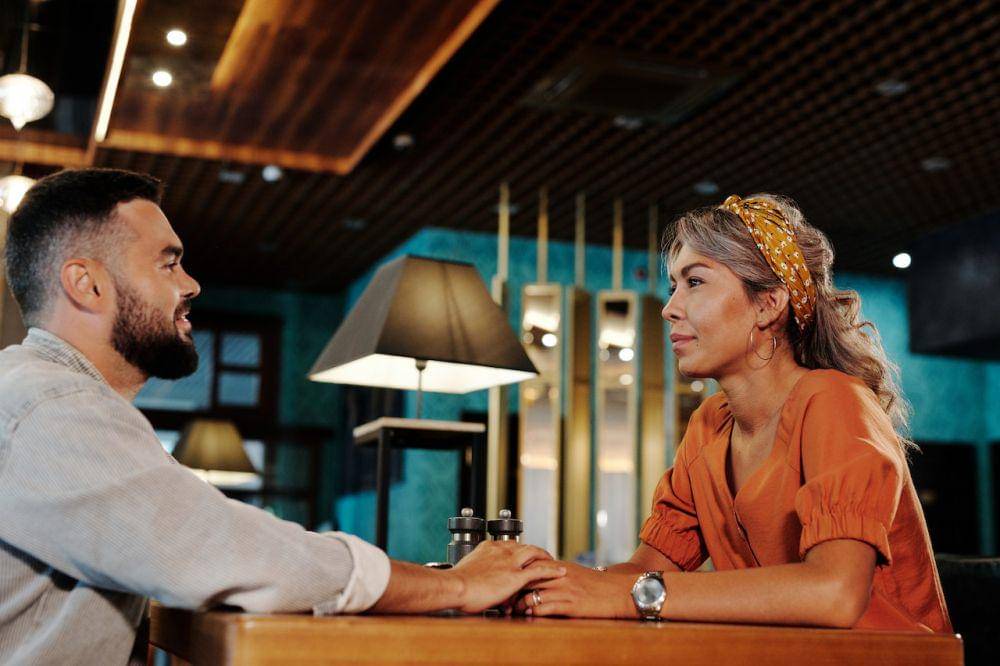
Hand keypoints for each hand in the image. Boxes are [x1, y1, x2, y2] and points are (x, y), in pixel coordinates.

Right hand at [448, 541, 565, 613]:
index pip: (509, 544)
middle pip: (524, 545)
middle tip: (543, 556)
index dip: (518, 549)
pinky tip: (561, 572)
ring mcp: (509, 562)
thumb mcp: (467, 571)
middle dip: (535, 550)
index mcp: (487, 548)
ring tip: (554, 561)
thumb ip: (478, 572)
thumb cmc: (456, 584)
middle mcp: (500, 550)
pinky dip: (552, 570)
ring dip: (546, 556)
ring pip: (534, 553)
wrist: (455, 587)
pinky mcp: (515, 576)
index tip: (522, 554)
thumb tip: (480, 581)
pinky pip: (539, 570)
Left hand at [514, 562, 636, 618]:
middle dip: (511, 591)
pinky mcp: (571, 605)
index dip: (513, 576)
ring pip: (532, 595)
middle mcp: (558, 576)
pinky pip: (546, 608)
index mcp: (557, 566)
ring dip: (519, 605)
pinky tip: (528, 616)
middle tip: (501, 600)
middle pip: (526, 581)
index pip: (528, 567)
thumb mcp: (572, 572)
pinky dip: (534, 612)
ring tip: (511, 611)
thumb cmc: (595, 583)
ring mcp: (564, 590)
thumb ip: (552, 572)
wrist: (617, 591)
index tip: (503, 583)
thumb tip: (533, 575)